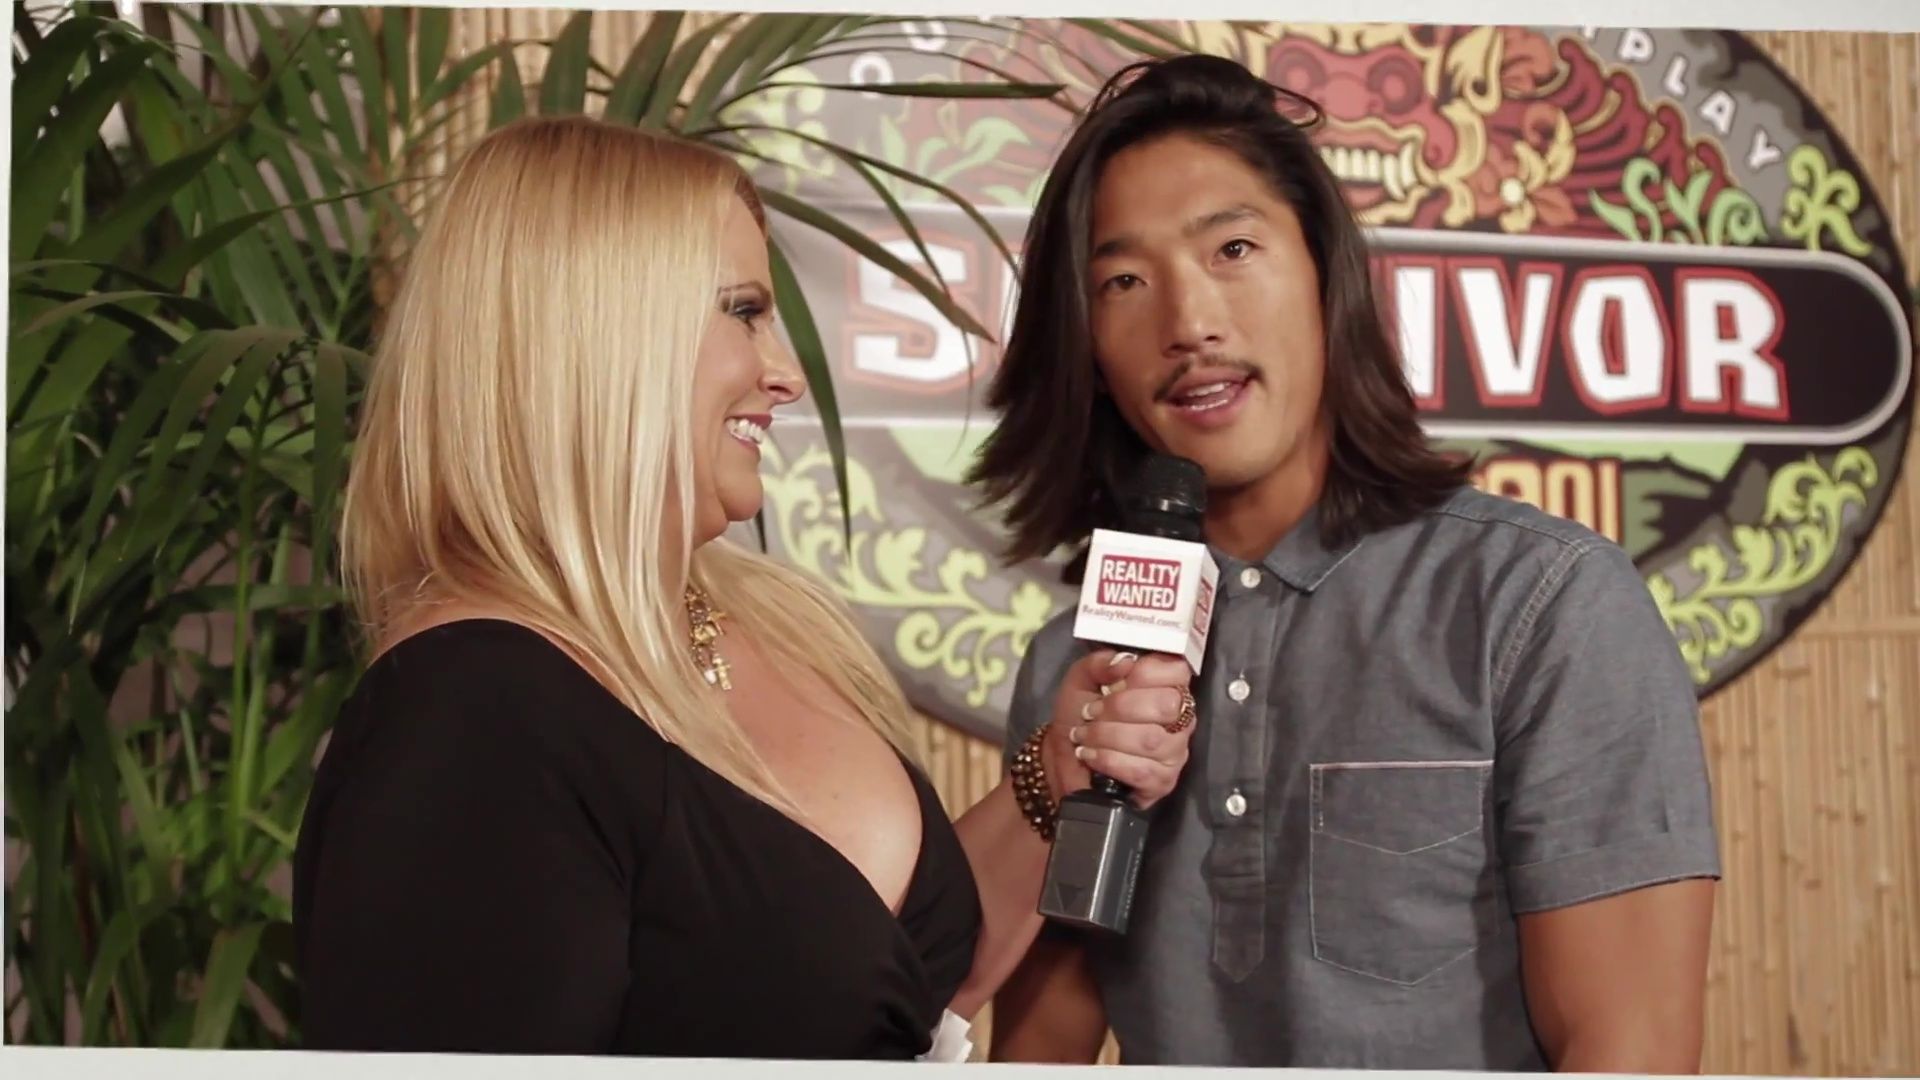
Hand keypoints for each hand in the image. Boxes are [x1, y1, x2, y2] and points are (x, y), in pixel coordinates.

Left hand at [1040, 649, 1194, 809]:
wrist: (1064, 756)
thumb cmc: (1080, 713)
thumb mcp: (1082, 679)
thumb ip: (1099, 663)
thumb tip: (1124, 661)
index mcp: (1165, 686)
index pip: (1177, 671)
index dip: (1144, 674)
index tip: (1114, 684)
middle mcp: (1179, 717)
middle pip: (1166, 706)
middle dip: (1120, 708)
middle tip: (1092, 712)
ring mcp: (1175, 751)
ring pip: (1151, 740)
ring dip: (1107, 736)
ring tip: (1084, 736)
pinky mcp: (1163, 781)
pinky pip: (1142, 770)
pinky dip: (1109, 760)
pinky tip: (1091, 755)